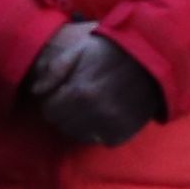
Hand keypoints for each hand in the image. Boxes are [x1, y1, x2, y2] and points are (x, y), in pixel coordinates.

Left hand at [19, 22, 161, 149]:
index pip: (49, 111)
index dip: (53, 100)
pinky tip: (105, 113)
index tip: (63, 92)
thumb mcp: (81, 48)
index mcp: (79, 92)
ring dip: (79, 122)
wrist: (153, 58)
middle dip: (65, 112)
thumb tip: (36, 91)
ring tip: (90, 106)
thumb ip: (55, 69)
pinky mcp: (122, 134)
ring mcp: (109, 126)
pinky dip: (98, 130)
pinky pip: (99, 140)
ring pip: (77, 135)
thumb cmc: (113, 50)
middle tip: (77, 98)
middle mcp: (93, 113)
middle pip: (61, 125)